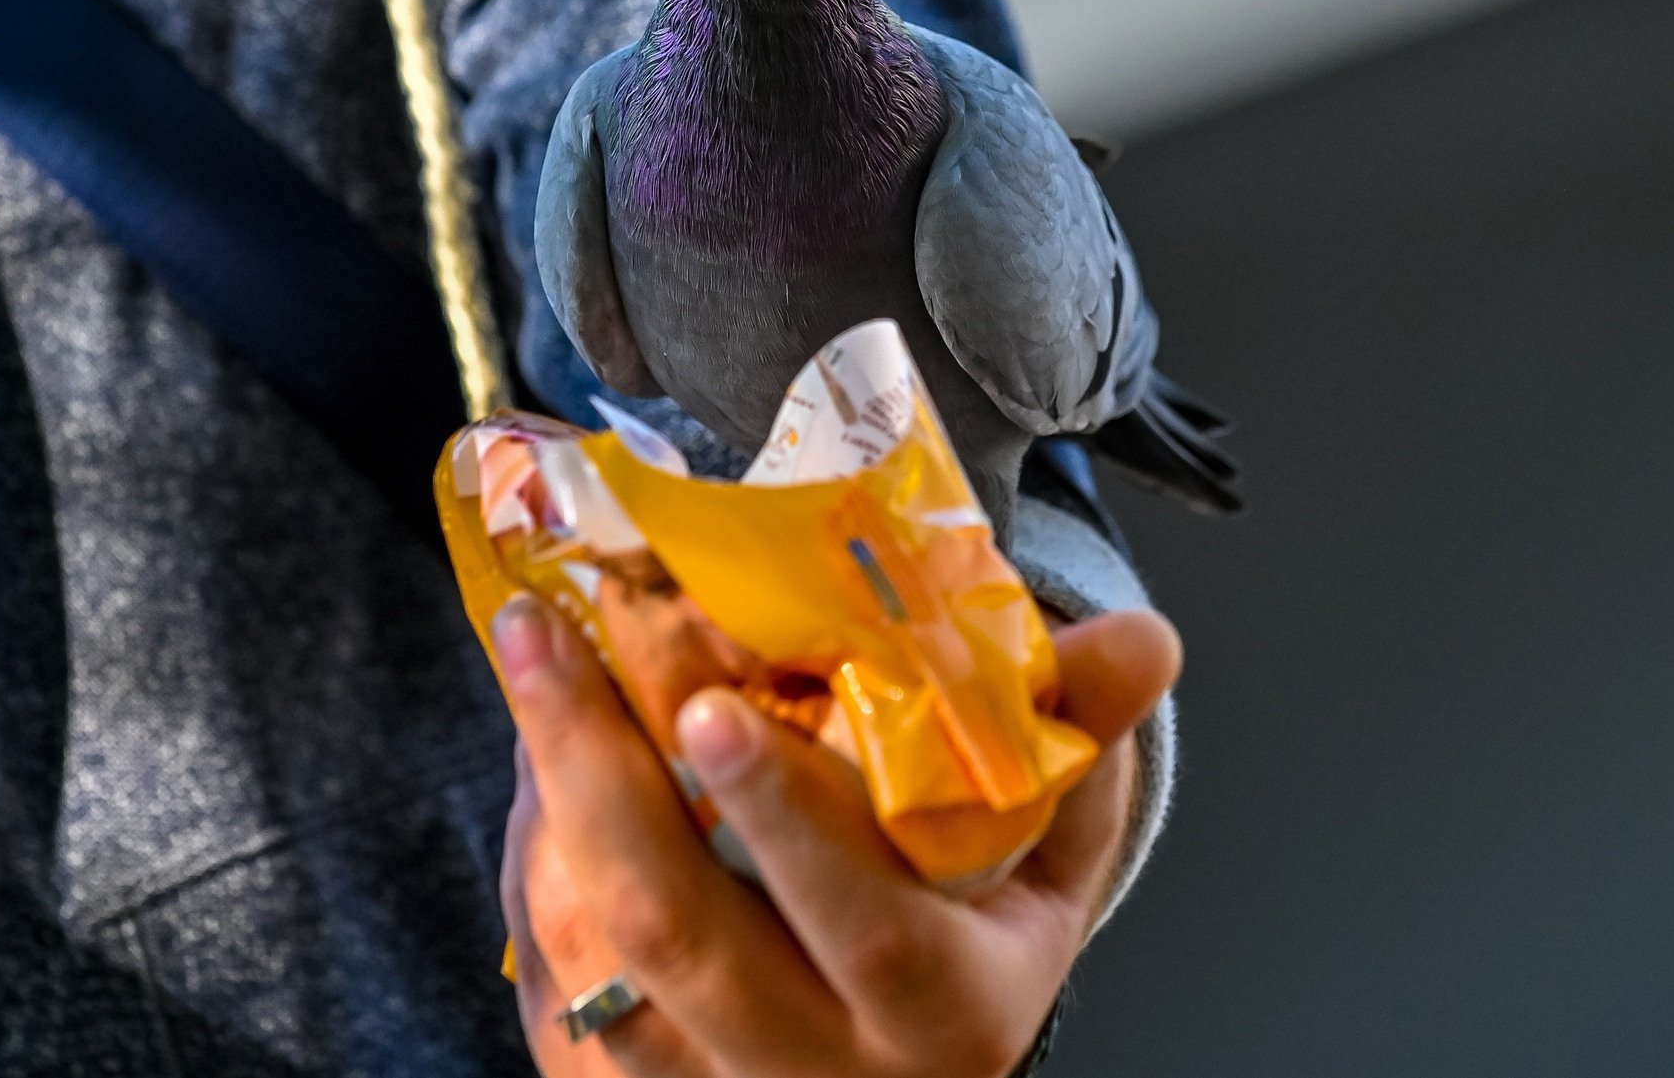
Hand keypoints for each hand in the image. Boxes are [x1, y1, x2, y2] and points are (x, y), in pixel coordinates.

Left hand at [495, 593, 1180, 1077]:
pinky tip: (533, 756)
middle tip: (558, 641)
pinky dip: (532, 860)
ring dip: (548, 804)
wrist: (901, 1076)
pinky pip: (551, 982)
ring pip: (597, 965)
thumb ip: (1080, 747)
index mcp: (947, 1014)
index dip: (790, 824)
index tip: (716, 711)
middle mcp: (821, 1073)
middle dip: (610, 783)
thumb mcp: (1048, 859)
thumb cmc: (972, 944)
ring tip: (533, 655)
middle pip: (689, 941)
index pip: (868, 926)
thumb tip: (1141, 640)